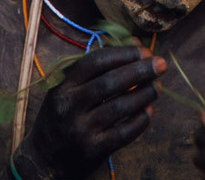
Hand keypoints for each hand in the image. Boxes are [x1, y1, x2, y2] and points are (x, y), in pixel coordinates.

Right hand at [14, 45, 165, 178]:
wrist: (43, 159)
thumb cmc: (63, 114)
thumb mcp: (69, 87)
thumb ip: (98, 67)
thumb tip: (134, 44)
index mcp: (64, 85)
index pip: (96, 61)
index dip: (123, 53)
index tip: (144, 50)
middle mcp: (71, 106)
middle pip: (111, 82)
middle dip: (140, 70)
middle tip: (161, 64)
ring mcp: (81, 130)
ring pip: (120, 107)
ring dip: (145, 94)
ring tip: (158, 86)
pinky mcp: (93, 151)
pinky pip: (124, 133)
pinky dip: (140, 120)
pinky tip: (149, 110)